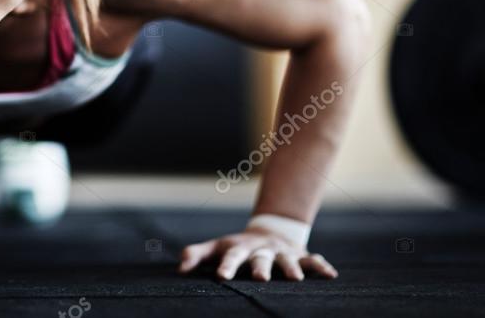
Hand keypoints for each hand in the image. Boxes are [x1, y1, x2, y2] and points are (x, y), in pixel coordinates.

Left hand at [178, 229, 337, 281]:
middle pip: (260, 259)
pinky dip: (322, 266)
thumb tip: (180, 268)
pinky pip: (313, 260)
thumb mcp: (216, 247)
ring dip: (291, 268)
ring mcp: (282, 252)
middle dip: (260, 268)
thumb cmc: (237, 246)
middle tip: (261, 279)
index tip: (221, 276)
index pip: (231, 256)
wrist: (270, 231)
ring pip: (288, 260)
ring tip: (296, 279)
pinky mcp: (301, 255)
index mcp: (240, 248)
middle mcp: (262, 249)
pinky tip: (331, 275)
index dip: (227, 265)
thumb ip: (197, 254)